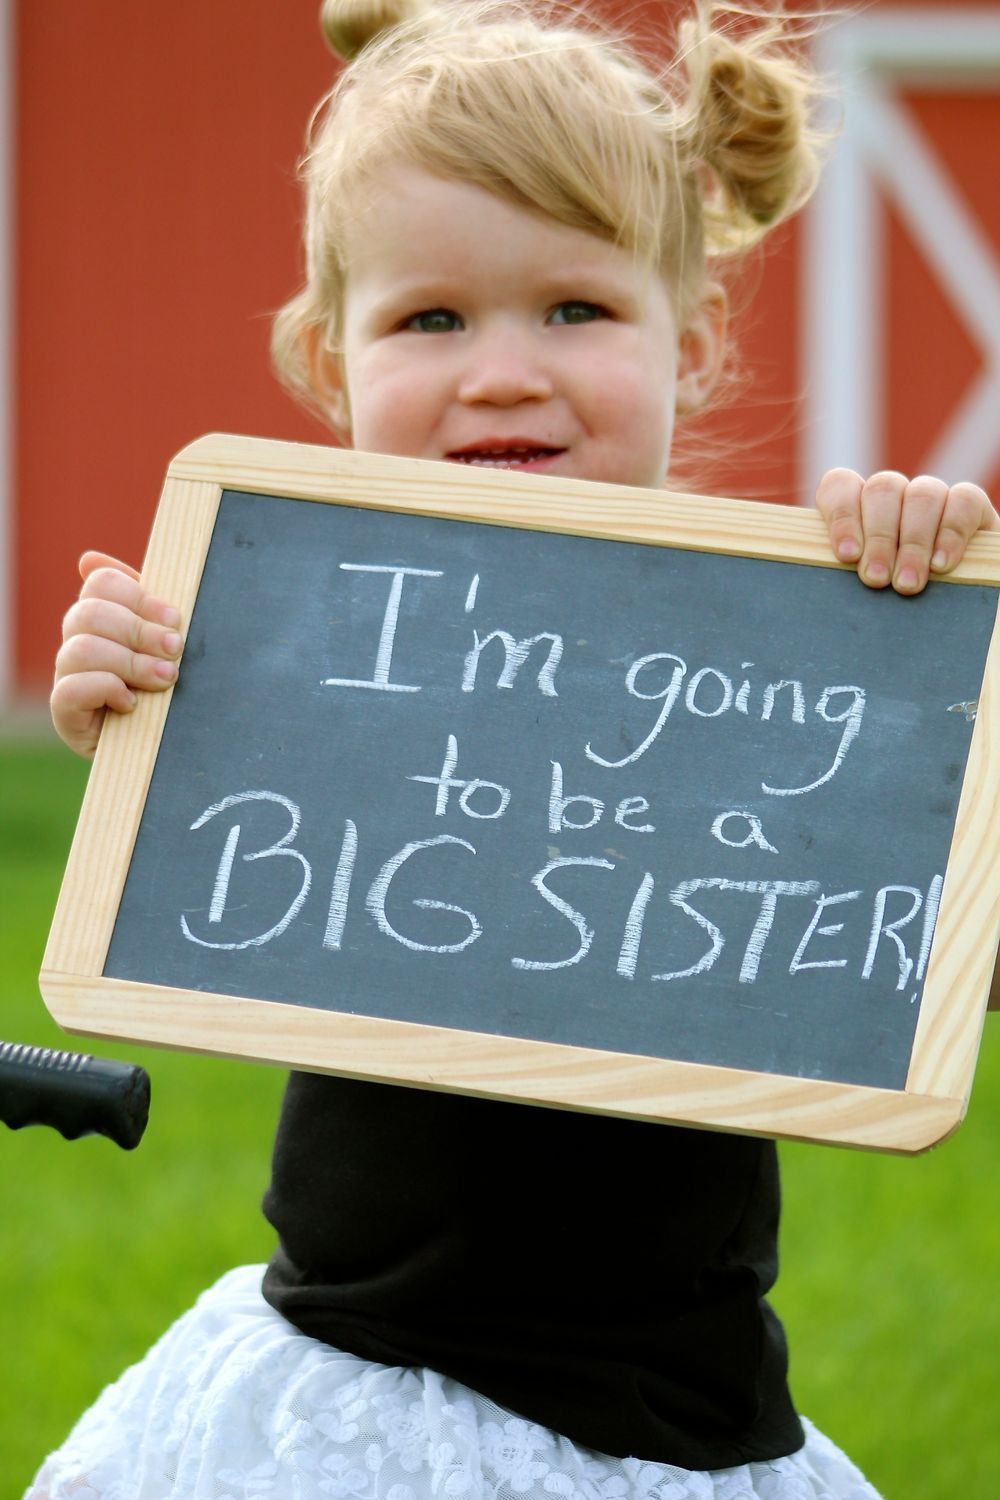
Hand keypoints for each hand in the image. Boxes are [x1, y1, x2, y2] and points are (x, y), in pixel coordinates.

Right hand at [50, 552, 183, 758]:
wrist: (159, 748)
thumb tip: (89, 559)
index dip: (139, 596)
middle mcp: (77, 643)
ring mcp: (67, 678)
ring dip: (131, 662)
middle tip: (175, 650)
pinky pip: (70, 689)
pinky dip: (106, 690)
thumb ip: (144, 605)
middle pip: (91, 613)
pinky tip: (132, 702)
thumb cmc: (163, 691)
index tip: (174, 618)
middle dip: (140, 630)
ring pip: (82, 649)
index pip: (101, 584)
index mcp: (102, 619)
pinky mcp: (65, 714)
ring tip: (165, 678)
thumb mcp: (161, 646)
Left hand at [815, 469, 999, 592]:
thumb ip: (851, 573)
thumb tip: (833, 577)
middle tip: (876, 580)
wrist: (955, 610)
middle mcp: (895, 496)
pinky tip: (941, 566)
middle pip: (882, 490)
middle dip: (879, 538)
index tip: (847, 555)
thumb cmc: (893, 604)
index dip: (841, 515)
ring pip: (922, 494)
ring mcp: (933, 497)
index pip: (841, 486)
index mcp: (860, 507)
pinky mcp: (971, 506)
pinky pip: (964, 501)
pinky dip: (951, 534)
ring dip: (913, 542)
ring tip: (907, 584)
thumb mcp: (867, 587)